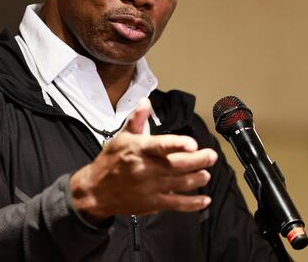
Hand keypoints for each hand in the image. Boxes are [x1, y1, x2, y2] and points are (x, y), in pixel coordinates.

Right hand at [70, 98, 217, 223]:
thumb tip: (145, 102)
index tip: (193, 144)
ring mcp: (150, 187)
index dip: (178, 144)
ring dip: (197, 178)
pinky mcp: (153, 203)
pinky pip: (177, 204)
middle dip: (198, 160)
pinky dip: (193, 203)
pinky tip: (204, 200)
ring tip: (206, 174)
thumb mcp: (121, 137)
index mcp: (138, 149)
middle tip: (211, 155)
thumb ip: (137, 120)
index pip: (161, 146)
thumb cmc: (110, 161)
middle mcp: (146, 168)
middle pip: (177, 164)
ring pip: (181, 183)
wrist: (96, 191)